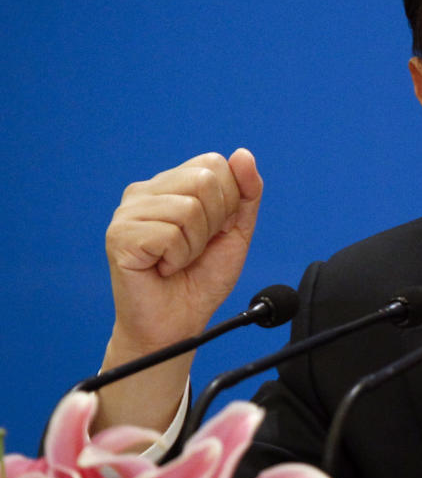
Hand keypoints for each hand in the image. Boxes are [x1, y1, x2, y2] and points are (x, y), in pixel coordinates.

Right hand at [105, 148, 262, 353]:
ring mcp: (128, 212)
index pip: (215, 164)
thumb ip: (246, 192)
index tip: (215, 231)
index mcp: (172, 183)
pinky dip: (178, 257)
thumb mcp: (236, 231)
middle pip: (204, 180)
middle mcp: (146, 190)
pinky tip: (163, 268)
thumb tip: (242, 154)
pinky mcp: (120, 235)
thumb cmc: (202, 277)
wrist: (178, 323)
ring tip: (178, 260)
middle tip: (196, 247)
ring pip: (189, 208)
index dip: (228, 202)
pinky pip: (170, 234)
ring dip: (195, 244)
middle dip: (215, 222)